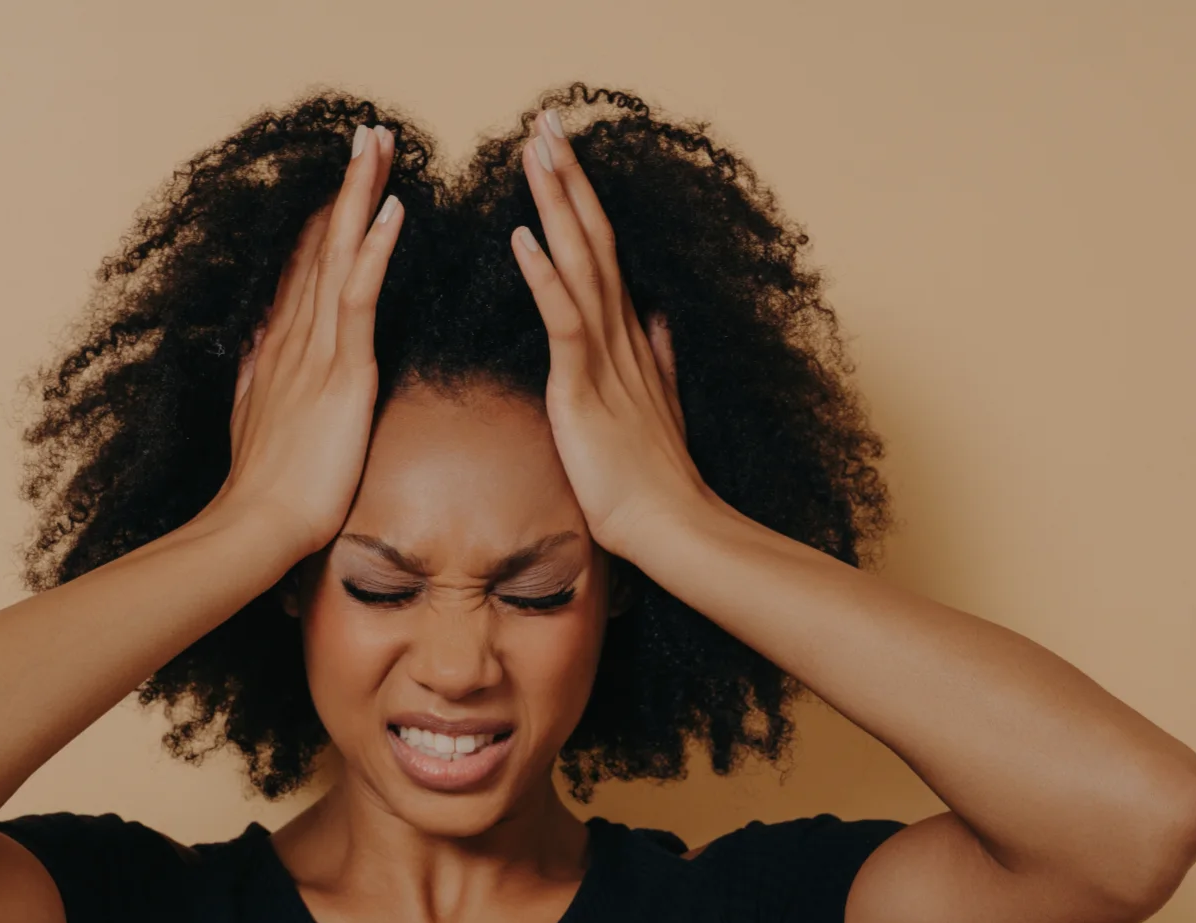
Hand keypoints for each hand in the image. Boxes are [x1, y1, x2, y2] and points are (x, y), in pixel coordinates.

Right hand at [206, 124, 404, 558]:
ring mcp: (315, 350)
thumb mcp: (256, 419)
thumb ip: (258, 377)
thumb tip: (254, 347)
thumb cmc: (267, 489)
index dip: (323, 217)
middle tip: (369, 133)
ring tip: (381, 145)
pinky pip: (359, 299)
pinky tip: (392, 211)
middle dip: (345, 186)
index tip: (341, 177)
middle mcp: (293, 336)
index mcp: (280, 347)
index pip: (304, 266)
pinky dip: (375, 251)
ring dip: (361, 195)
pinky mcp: (342, 372)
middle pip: (322, 244)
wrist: (259, 524)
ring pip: (340, 254)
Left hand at [510, 108, 714, 557]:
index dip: (581, 199)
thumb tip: (659, 319)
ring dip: (556, 203)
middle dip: (567, 178)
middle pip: (592, 238)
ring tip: (535, 151)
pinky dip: (545, 276)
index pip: (602, 251)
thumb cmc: (654, 480)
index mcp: (626, 338)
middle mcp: (619, 334)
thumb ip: (657, 358)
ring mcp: (604, 358)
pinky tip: (524, 236)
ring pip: (580, 262)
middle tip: (545, 122)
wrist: (671, 528)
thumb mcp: (658, 406)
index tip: (561, 153)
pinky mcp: (583, 389)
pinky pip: (564, 320)